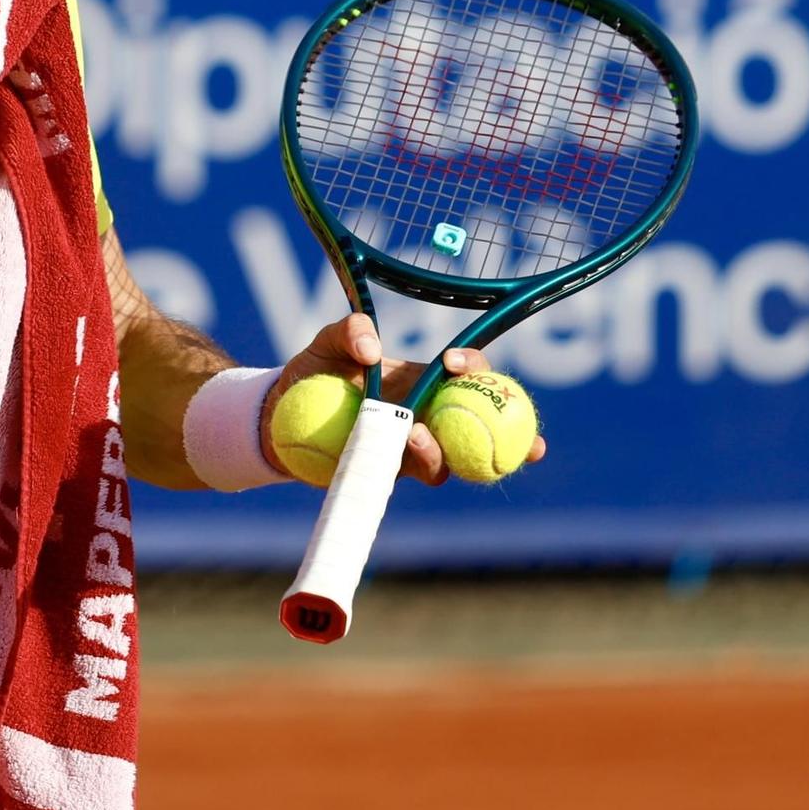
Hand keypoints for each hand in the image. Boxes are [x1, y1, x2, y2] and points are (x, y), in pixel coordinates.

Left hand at [260, 313, 548, 485]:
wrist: (278, 415)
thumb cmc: (311, 371)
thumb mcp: (327, 341)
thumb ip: (349, 330)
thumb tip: (371, 347)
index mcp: (424, 380)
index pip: (469, 375)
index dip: (477, 370)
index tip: (456, 363)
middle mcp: (426, 416)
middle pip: (482, 429)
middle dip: (516, 440)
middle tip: (530, 445)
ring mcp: (408, 450)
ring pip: (445, 463)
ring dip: (441, 453)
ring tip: (415, 433)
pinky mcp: (385, 474)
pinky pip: (407, 479)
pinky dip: (411, 472)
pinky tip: (400, 460)